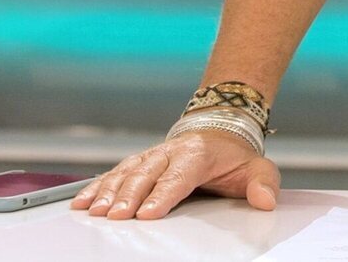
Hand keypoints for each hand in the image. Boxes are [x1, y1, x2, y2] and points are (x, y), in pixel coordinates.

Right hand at [69, 129, 279, 219]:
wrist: (219, 130)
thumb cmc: (234, 157)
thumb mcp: (257, 168)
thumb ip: (263, 184)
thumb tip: (265, 201)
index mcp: (198, 153)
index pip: (179, 175)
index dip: (163, 194)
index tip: (148, 213)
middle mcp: (170, 151)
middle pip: (146, 173)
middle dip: (129, 195)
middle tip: (116, 217)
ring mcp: (151, 156)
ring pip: (126, 172)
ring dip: (108, 191)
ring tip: (94, 211)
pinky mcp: (138, 162)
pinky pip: (114, 173)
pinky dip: (96, 186)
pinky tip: (81, 202)